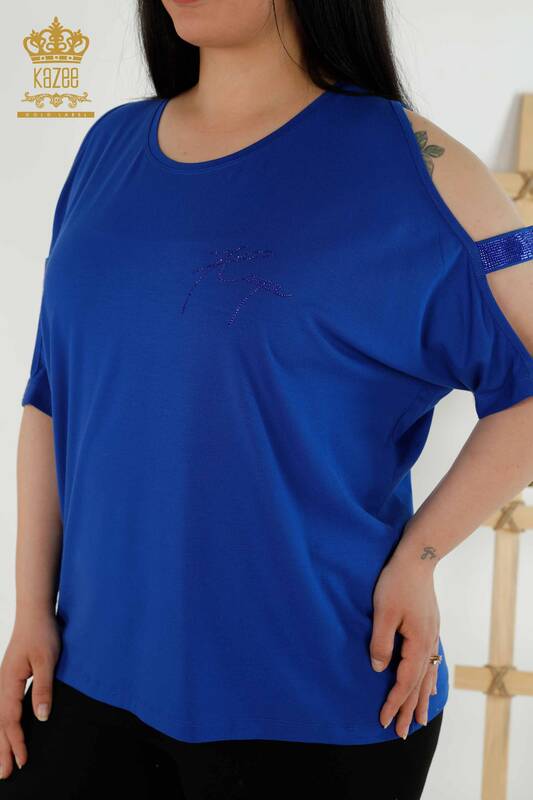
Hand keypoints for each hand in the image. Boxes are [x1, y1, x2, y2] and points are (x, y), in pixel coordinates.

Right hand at [0, 612, 60, 779]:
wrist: (35, 614)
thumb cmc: (43, 634)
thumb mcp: (48, 660)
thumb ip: (43, 688)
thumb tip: (41, 717)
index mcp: (9, 682)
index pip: (10, 719)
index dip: (16, 742)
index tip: (23, 760)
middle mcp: (2, 685)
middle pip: (0, 724)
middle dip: (3, 750)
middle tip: (6, 774)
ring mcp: (4, 682)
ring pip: (0, 718)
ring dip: (2, 741)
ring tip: (4, 763)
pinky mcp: (10, 679)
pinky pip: (4, 709)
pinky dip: (4, 726)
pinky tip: (7, 733)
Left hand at [369, 554, 440, 738]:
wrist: (417, 558)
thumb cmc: (396, 582)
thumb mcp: (383, 612)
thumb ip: (381, 643)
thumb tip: (379, 669)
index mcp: (418, 642)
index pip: (405, 681)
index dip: (393, 702)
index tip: (383, 720)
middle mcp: (429, 642)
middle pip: (419, 684)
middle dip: (410, 709)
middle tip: (403, 734)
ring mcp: (432, 635)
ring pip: (428, 675)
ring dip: (422, 698)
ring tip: (422, 719)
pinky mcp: (429, 627)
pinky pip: (431, 661)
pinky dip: (429, 679)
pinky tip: (430, 684)